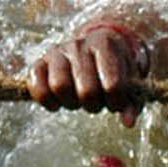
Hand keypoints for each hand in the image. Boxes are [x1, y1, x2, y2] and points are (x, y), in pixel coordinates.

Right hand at [28, 22, 147, 126]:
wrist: (97, 45)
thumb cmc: (115, 67)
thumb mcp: (130, 80)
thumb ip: (131, 102)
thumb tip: (128, 123)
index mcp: (104, 44)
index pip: (113, 84)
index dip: (116, 101)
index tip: (117, 102)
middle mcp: (79, 44)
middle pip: (86, 90)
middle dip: (94, 105)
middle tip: (97, 102)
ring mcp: (57, 52)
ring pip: (59, 86)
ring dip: (71, 103)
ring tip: (78, 101)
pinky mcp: (40, 62)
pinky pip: (36, 84)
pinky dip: (45, 100)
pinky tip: (57, 103)